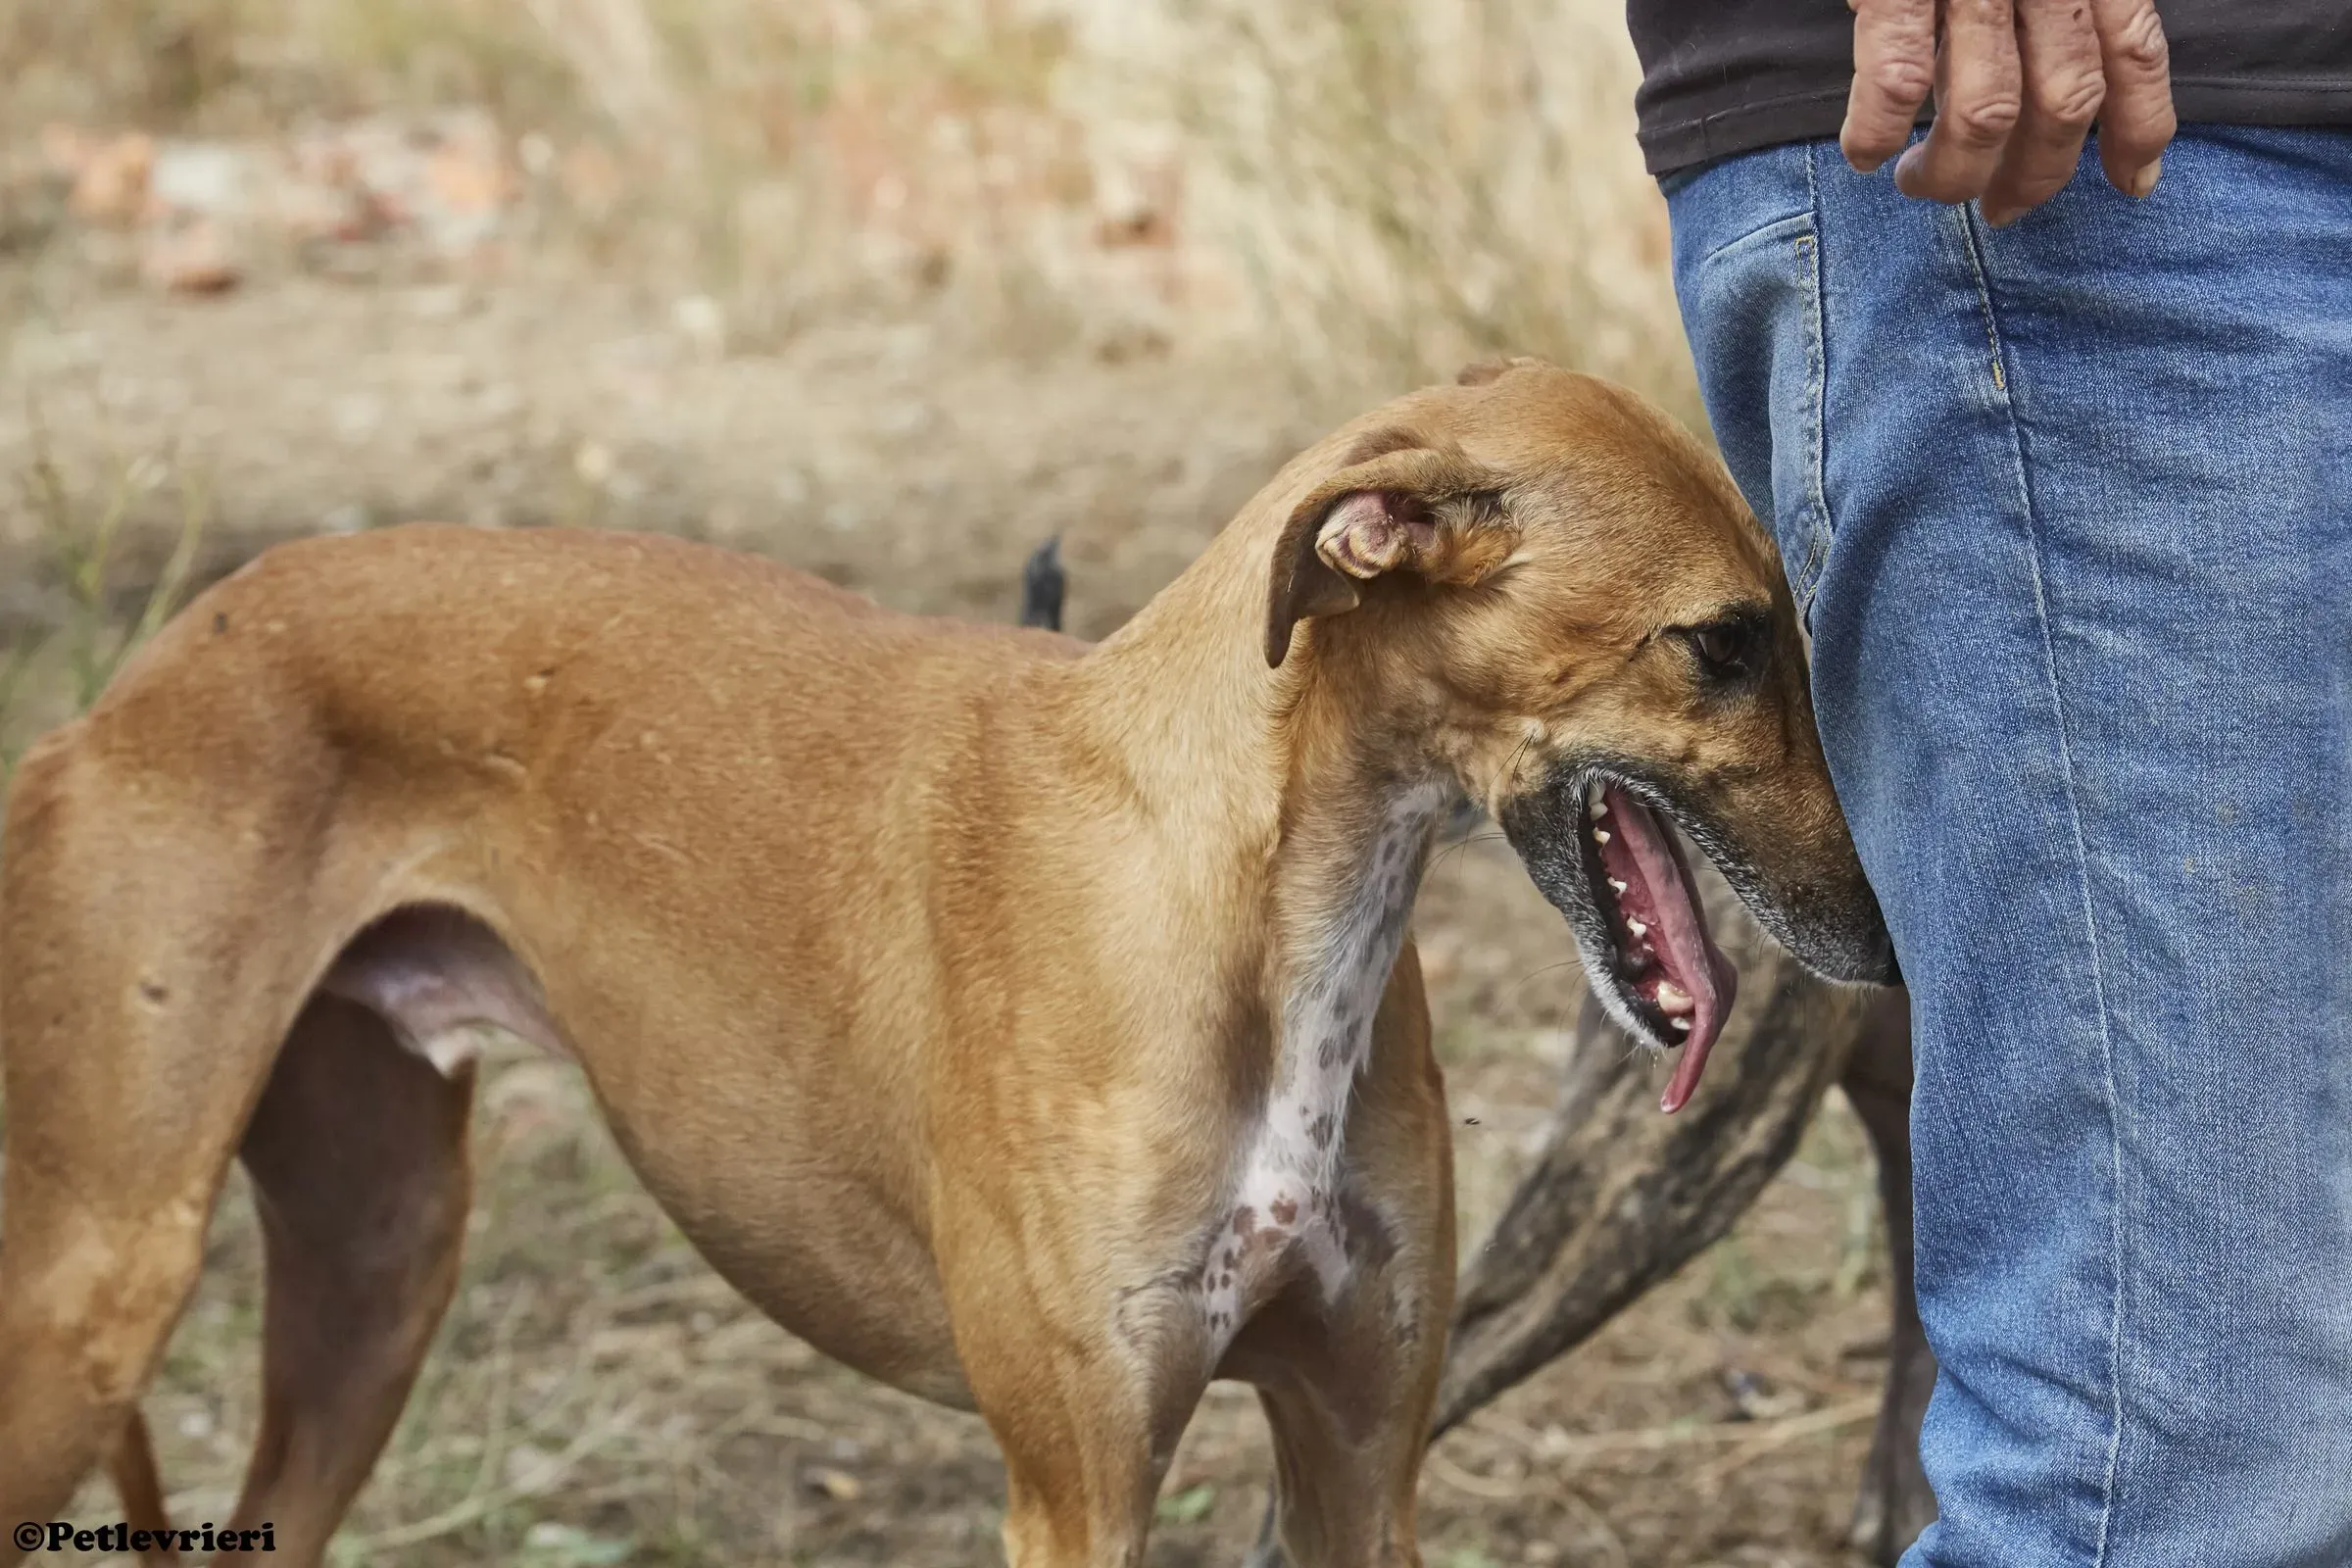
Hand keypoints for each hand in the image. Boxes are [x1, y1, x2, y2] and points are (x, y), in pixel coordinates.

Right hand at [1841, 0, 2176, 224]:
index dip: (2138, 130)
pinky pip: (1897, 82)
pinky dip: (1877, 133)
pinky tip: (1864, 154)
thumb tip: (2049, 81)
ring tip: (1917, 182)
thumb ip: (2051, 3)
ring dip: (1953, 173)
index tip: (2132, 183)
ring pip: (1987, 111)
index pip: (2134, 53)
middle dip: (2033, 177)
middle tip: (1998, 209)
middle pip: (2064, 103)